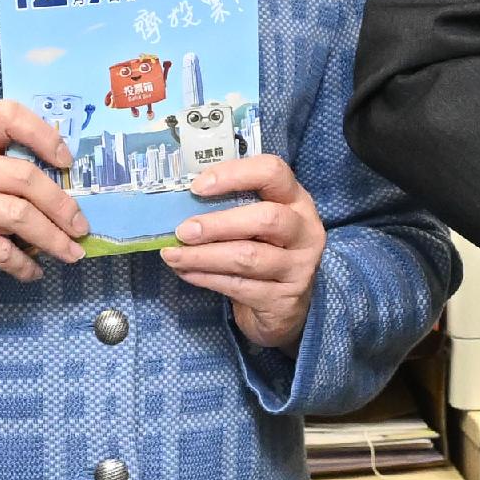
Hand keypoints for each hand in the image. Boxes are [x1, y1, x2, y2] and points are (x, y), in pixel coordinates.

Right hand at [0, 101, 86, 320]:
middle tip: (81, 226)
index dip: (42, 134)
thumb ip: (11, 173)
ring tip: (71, 252)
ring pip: (17, 216)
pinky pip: (3, 252)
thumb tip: (74, 192)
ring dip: (53, 239)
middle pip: (22, 176)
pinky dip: (26, 265)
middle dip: (61, 205)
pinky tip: (34, 270)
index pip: (5, 116)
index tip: (66, 162)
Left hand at [164, 152, 325, 349]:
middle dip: (217, 224)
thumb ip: (229, 207)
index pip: (272, 172)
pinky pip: (239, 286)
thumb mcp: (255, 224)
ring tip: (173, 255)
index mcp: (296, 200)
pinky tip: (186, 272)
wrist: (283, 307)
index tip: (197, 187)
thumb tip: (179, 202)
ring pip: (248, 257)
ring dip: (204, 256)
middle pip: (266, 219)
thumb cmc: (263, 251)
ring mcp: (299, 267)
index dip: (234, 175)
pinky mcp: (283, 299)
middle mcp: (305, 230)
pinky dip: (206, 278)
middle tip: (182, 231)